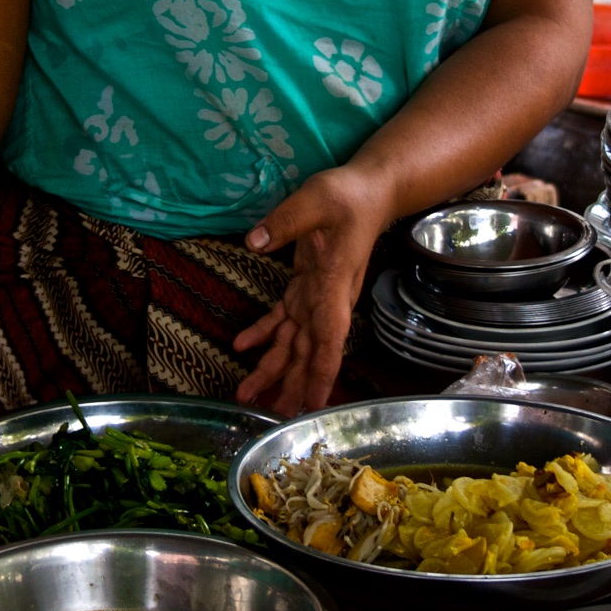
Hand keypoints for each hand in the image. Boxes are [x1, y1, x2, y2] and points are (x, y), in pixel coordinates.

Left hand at [233, 166, 388, 417]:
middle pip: (307, 352)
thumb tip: (254, 242)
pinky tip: (241, 347)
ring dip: (271, 370)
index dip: (322, 370)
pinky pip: (282, 320)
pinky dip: (262, 335)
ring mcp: (316, 296)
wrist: (368, 193)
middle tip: (272, 417)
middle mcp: (327, 299)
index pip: (330, 336)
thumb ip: (285, 222)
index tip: (316, 402)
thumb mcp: (315, 200)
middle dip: (291, 385)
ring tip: (247, 396)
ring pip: (293, 343)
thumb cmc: (347, 197)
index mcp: (334, 285)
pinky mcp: (304, 287)